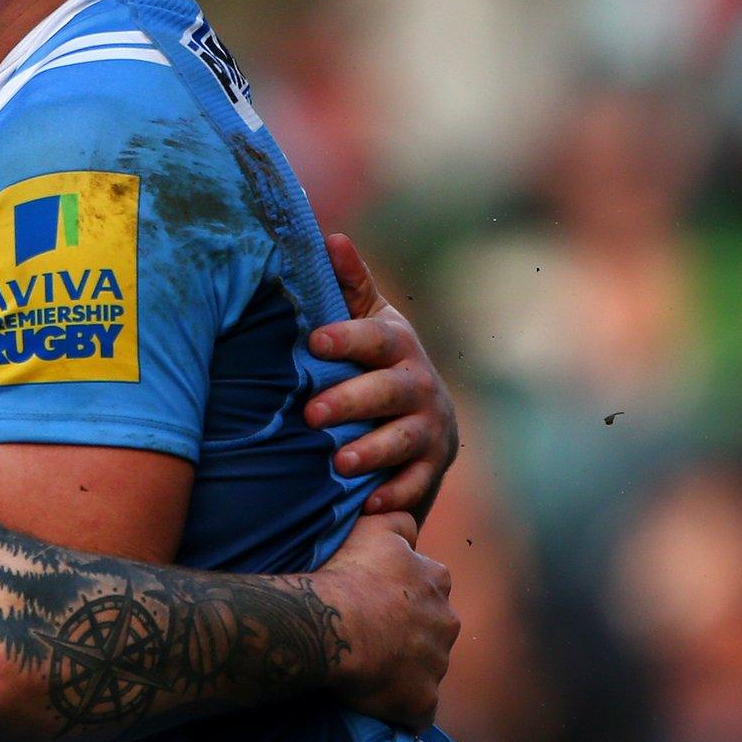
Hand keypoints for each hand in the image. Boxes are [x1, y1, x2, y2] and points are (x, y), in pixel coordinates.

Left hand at [303, 233, 458, 519]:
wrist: (420, 417)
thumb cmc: (375, 360)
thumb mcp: (365, 320)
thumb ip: (347, 284)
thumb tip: (329, 237)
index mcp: (396, 344)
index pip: (375, 338)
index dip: (347, 336)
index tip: (313, 341)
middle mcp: (419, 384)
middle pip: (389, 391)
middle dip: (351, 401)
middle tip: (311, 413)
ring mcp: (428, 428)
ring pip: (404, 439)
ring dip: (373, 451)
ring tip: (340, 462)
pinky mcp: (430, 468)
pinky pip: (416, 483)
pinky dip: (395, 494)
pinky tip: (369, 504)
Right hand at [315, 513, 457, 731]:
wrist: (333, 624)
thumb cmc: (350, 573)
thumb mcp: (373, 527)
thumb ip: (399, 520)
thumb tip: (411, 527)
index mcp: (437, 581)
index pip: (430, 586)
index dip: (403, 592)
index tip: (377, 597)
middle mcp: (446, 622)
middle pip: (432, 628)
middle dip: (410, 632)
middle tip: (372, 631)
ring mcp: (437, 665)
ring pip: (425, 667)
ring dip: (404, 667)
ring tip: (368, 664)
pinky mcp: (421, 700)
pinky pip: (416, 708)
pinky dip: (402, 705)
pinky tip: (379, 698)